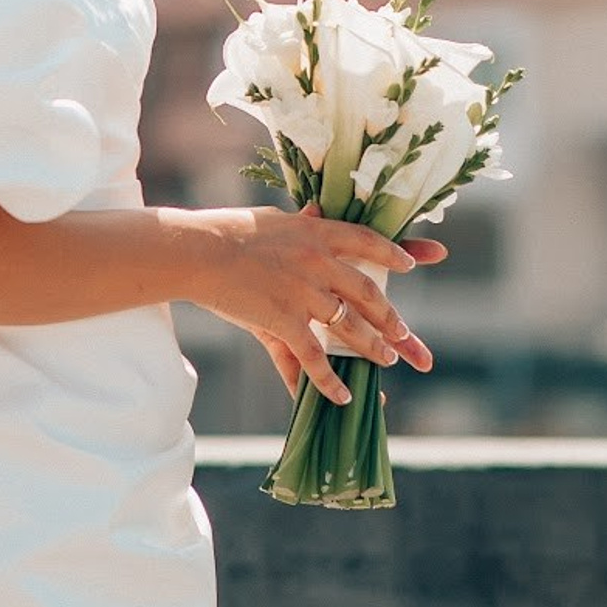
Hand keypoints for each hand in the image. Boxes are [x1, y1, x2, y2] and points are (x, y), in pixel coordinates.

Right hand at [181, 203, 443, 407]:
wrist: (196, 250)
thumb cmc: (227, 232)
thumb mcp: (272, 220)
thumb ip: (299, 222)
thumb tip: (315, 210)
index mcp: (316, 232)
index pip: (366, 241)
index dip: (393, 253)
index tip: (409, 265)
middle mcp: (318, 261)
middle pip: (368, 293)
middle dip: (390, 317)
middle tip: (403, 333)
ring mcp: (304, 293)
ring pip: (351, 327)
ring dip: (373, 347)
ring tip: (386, 359)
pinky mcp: (285, 320)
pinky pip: (315, 357)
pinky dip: (331, 380)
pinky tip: (343, 396)